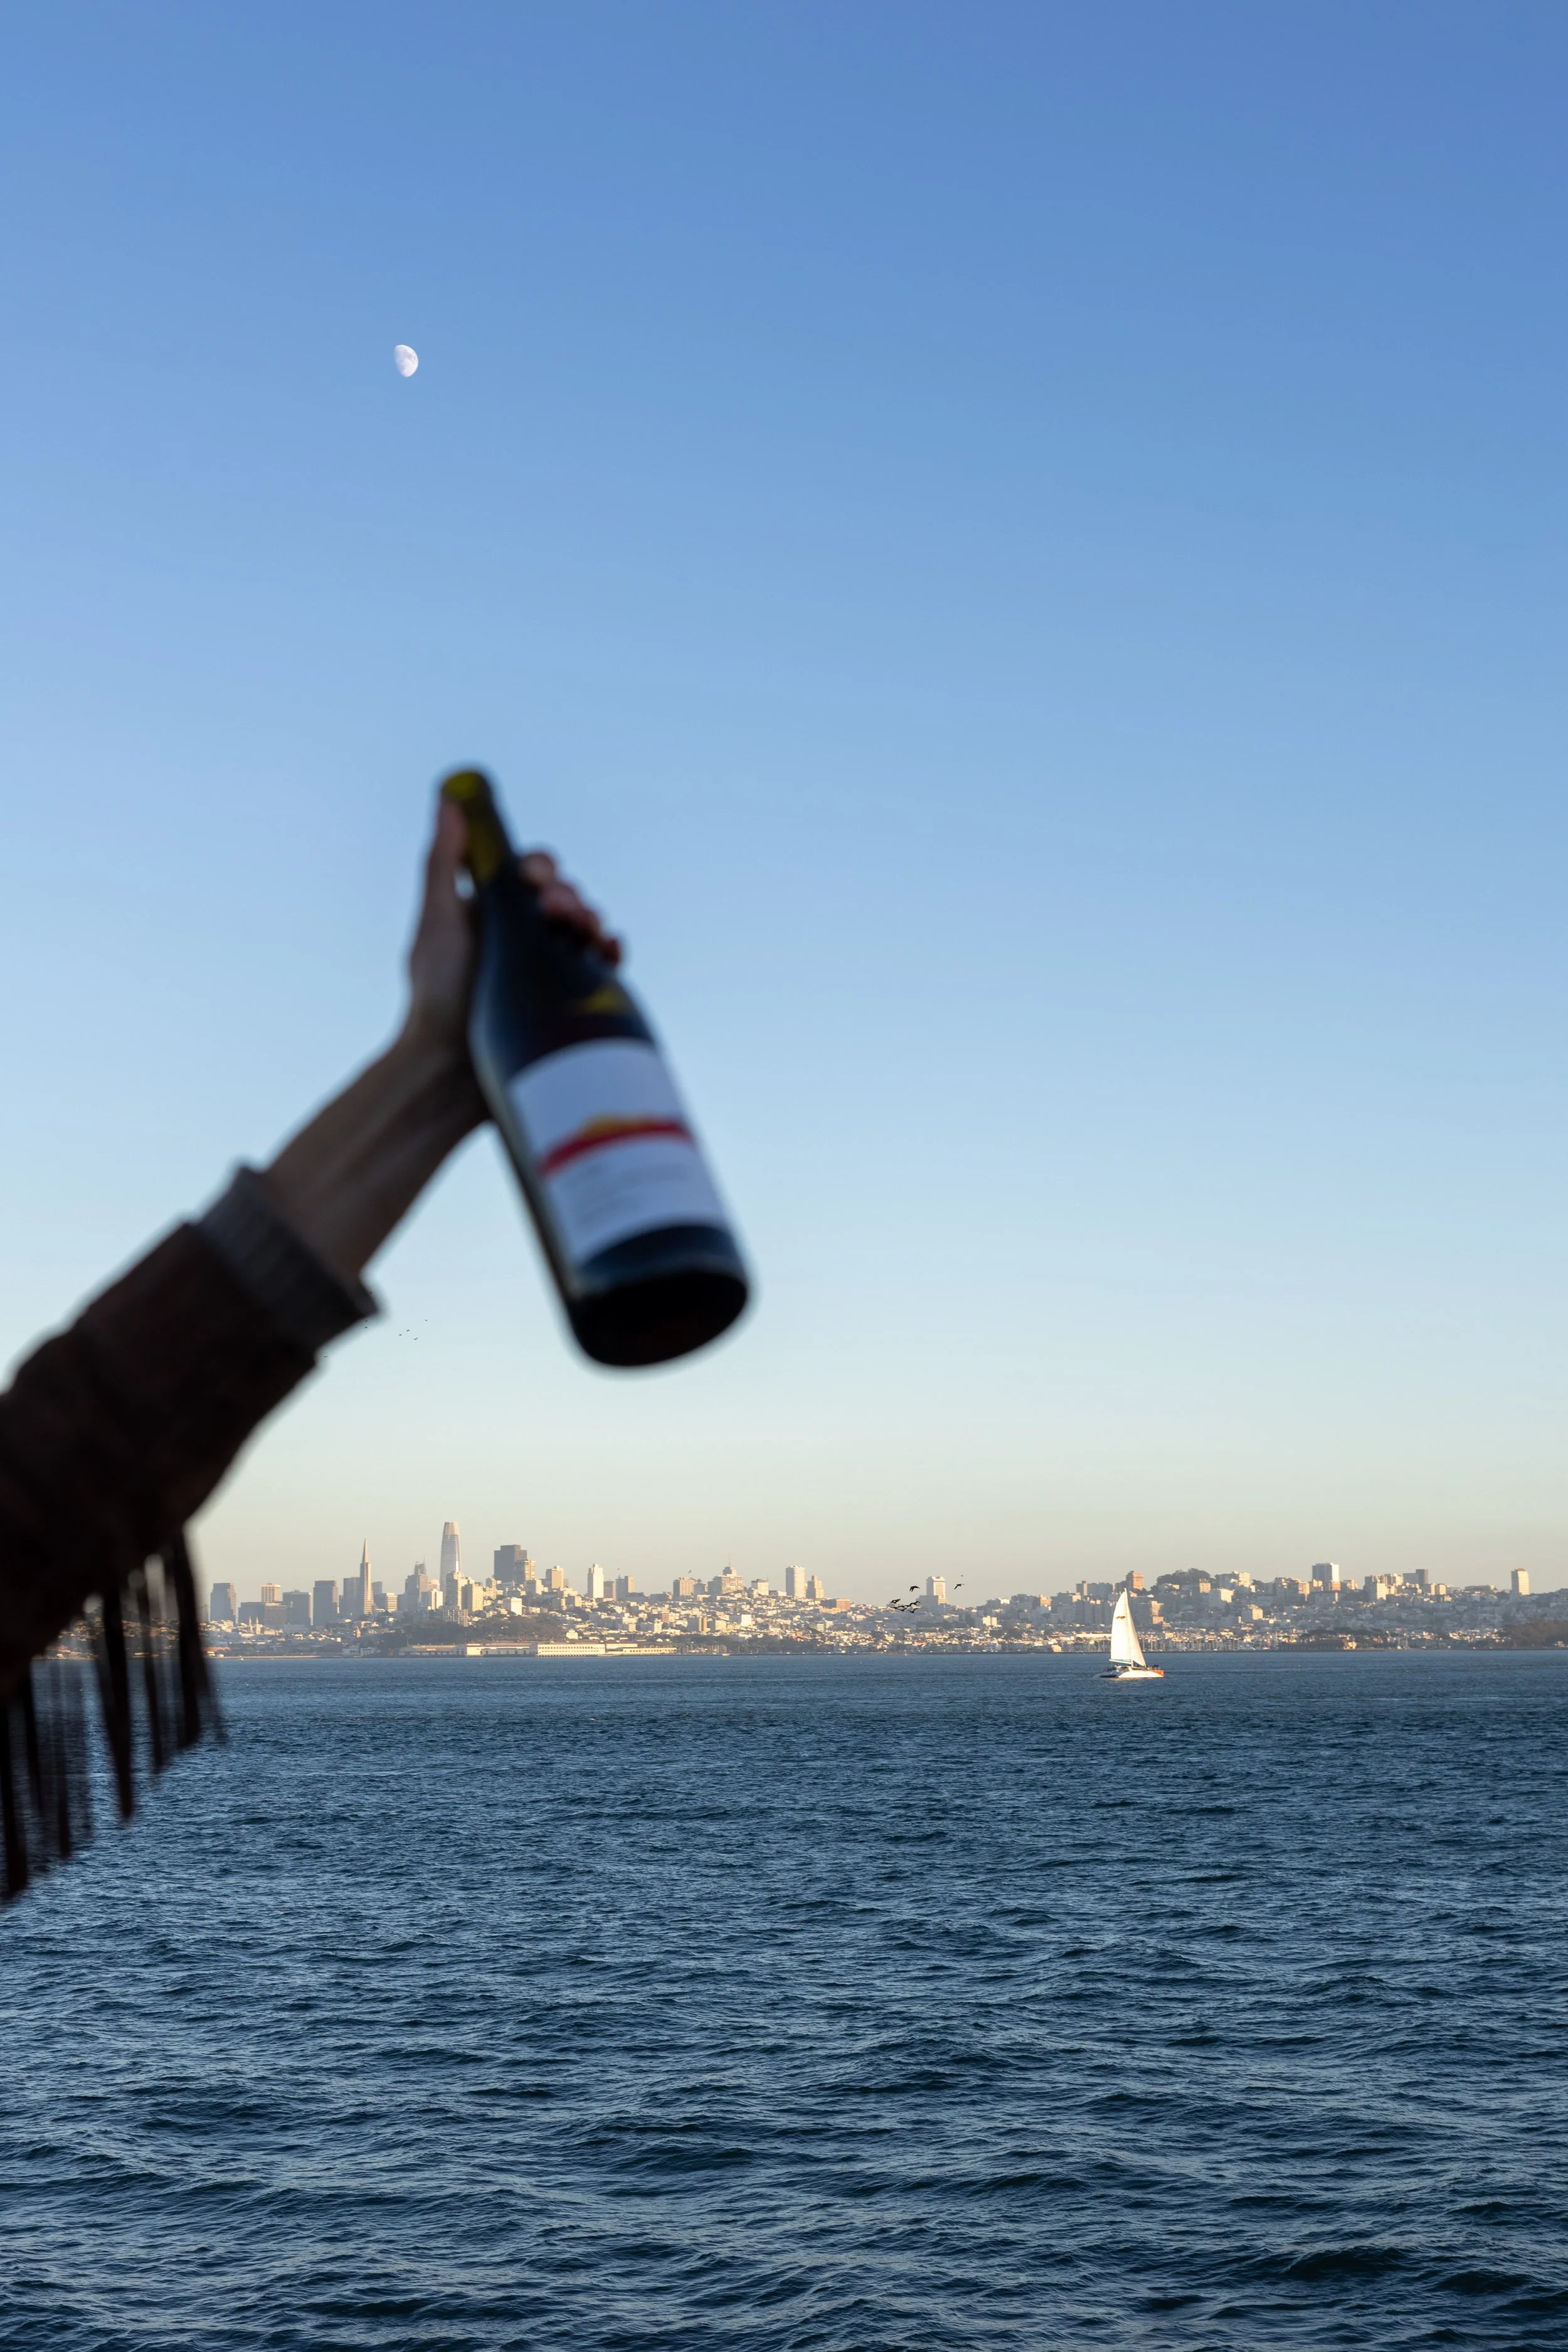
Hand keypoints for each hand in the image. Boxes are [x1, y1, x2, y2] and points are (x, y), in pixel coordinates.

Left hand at [404, 799, 623, 1056]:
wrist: (451, 1074)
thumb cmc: (435, 999)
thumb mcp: (437, 922)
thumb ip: (442, 862)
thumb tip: (449, 799)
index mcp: (489, 912)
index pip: (528, 874)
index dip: (540, 870)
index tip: (536, 881)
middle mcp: (519, 937)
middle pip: (563, 898)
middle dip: (567, 897)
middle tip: (558, 914)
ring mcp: (544, 970)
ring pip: (584, 929)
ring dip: (590, 920)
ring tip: (582, 935)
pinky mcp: (565, 1001)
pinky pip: (600, 968)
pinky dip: (609, 953)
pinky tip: (609, 952)